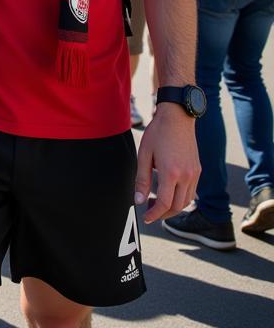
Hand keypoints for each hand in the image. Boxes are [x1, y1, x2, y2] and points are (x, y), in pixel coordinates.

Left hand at [134, 103, 199, 223]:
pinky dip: (181, 198)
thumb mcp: (144, 154)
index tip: (145, 217)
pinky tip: (169, 193)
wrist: (177, 118)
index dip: (154, 213)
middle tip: (150, 212)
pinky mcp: (198, 171)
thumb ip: (141, 179)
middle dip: (163, 213)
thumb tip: (138, 200)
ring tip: (157, 204)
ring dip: (173, 207)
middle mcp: (186, 176)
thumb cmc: (157, 134)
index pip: (164, 203)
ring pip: (187, 201)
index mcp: (171, 173)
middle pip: (177, 206)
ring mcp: (195, 174)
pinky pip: (191, 192)